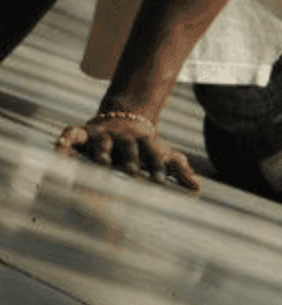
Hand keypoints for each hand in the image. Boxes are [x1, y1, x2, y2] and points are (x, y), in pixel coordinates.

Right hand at [56, 112, 199, 192]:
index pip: (152, 152)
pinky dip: (66, 139)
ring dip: (102, 151)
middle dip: (130, 160)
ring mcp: (103, 132)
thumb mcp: (163, 155)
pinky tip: (60, 148)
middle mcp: (123, 135)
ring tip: (102, 163)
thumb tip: (198, 187)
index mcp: (144, 141)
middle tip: (134, 173)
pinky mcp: (84, 132)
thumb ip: (179, 169)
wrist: (124, 117)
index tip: (160, 181)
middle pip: (128, 146)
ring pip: (102, 141)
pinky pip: (73, 133)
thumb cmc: (145, 146)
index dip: (157, 165)